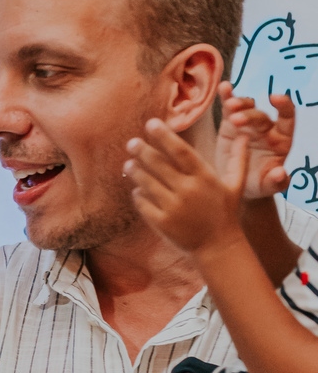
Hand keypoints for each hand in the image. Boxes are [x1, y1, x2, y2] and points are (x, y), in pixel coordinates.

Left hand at [125, 116, 244, 256]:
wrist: (218, 248)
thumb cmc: (225, 213)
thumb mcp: (236, 185)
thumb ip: (238, 159)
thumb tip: (244, 134)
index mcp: (204, 177)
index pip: (180, 151)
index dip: (164, 136)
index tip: (150, 124)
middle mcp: (188, 190)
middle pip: (158, 164)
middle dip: (142, 151)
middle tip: (131, 142)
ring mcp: (173, 208)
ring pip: (147, 183)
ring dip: (135, 171)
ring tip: (128, 163)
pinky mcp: (162, 223)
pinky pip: (143, 203)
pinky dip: (138, 194)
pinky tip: (136, 188)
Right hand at [218, 82, 294, 199]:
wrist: (237, 184)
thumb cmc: (257, 185)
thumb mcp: (268, 187)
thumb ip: (276, 182)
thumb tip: (281, 173)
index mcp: (281, 140)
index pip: (288, 118)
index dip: (284, 106)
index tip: (275, 98)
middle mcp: (266, 128)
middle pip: (260, 115)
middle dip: (249, 115)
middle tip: (236, 120)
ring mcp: (248, 123)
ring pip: (246, 106)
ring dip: (238, 102)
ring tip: (228, 105)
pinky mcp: (230, 123)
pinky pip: (229, 107)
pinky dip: (227, 96)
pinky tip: (224, 87)